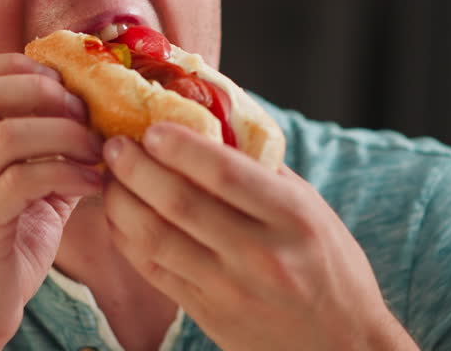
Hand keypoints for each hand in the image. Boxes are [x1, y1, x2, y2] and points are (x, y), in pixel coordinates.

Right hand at [0, 54, 104, 349]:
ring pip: (5, 133)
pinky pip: (21, 180)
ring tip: (96, 149)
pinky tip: (93, 183)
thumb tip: (97, 127)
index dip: (21, 66)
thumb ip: (48, 158)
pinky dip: (67, 173)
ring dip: (64, 132)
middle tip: (83, 111)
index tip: (65, 85)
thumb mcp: (24, 198)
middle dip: (44, 90)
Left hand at [102, 123, 418, 350]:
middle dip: (136, 167)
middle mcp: (260, 253)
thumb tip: (213, 122)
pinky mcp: (207, 314)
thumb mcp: (312, 209)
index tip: (152, 127)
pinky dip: (126, 238)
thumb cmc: (330, 268)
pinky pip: (153, 269)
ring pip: (155, 237)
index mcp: (292, 216)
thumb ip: (264, 170)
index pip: (223, 172)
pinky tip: (119, 214)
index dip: (179, 145)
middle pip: (179, 202)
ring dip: (121, 201)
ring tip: (110, 176)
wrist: (341, 346)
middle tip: (114, 145)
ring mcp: (230, 288)